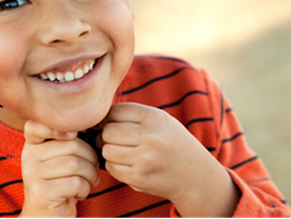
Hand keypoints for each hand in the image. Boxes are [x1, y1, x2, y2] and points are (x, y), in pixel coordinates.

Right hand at [19, 120, 99, 217]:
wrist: (48, 217)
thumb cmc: (61, 184)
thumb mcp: (61, 159)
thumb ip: (68, 142)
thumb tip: (91, 127)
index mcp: (33, 144)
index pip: (38, 125)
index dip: (59, 126)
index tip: (73, 135)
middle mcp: (29, 157)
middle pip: (71, 145)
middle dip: (91, 158)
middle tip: (92, 170)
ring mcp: (32, 175)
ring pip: (75, 164)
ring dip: (90, 175)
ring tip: (88, 182)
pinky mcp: (41, 193)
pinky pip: (75, 182)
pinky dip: (85, 189)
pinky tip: (80, 194)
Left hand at [100, 103, 238, 216]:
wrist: (193, 173)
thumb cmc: (171, 142)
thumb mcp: (160, 120)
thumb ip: (132, 114)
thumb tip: (97, 119)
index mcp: (154, 118)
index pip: (116, 111)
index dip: (108, 117)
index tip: (110, 123)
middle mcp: (150, 137)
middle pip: (108, 131)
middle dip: (106, 135)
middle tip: (114, 139)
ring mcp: (144, 159)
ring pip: (107, 150)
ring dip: (110, 151)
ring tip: (122, 151)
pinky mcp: (138, 178)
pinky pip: (112, 168)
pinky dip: (115, 165)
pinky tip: (128, 163)